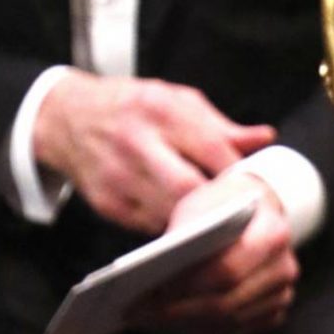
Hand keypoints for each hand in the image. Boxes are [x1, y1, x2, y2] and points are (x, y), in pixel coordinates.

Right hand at [31, 73, 274, 234]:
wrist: (68, 119)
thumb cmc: (132, 108)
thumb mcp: (178, 102)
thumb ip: (222, 126)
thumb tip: (265, 138)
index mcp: (160, 110)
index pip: (212, 148)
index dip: (240, 174)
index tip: (261, 190)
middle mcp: (136, 143)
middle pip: (189, 188)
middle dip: (221, 206)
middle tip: (247, 217)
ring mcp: (118, 177)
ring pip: (171, 214)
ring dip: (201, 224)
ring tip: (225, 227)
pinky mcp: (108, 204)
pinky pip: (152, 227)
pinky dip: (176, 231)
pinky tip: (191, 230)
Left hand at [135, 173, 298, 333]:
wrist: (254, 210)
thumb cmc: (221, 204)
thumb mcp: (201, 202)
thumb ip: (186, 229)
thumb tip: (159, 266)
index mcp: (272, 233)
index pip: (228, 270)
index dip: (188, 284)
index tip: (150, 290)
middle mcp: (283, 267)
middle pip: (226, 302)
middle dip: (177, 310)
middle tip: (137, 311)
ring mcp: (281, 293)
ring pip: (228, 321)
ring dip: (184, 322)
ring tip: (146, 317)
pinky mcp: (272, 311)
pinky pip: (233, 330)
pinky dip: (199, 328)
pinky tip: (171, 320)